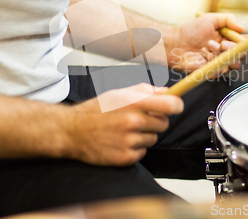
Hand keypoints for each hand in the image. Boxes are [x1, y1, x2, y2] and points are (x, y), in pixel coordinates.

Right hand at [64, 83, 182, 165]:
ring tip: (125, 130)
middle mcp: (132, 121)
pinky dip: (135, 147)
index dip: (176, 105)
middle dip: (155, 120)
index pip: (170, 105)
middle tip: (139, 118)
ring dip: (144, 135)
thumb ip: (146, 91)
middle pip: (164, 124)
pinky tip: (120, 141)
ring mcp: (129, 141)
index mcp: (132, 103)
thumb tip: (169, 92)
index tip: (176, 106)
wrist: (71, 131)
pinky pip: (143, 152)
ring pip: (153, 138)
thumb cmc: (96, 110)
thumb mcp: (119, 93)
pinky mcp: (125, 158)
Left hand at [166, 13, 243, 73]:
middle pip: (242, 56)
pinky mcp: (212, 71)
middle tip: (223, 44)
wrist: (176, 42)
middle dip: (234, 49)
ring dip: (221, 54)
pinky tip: (202, 54)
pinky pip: (220, 70)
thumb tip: (242, 28)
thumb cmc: (191, 30)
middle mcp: (225, 52)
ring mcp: (219, 62)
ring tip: (208, 45)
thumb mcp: (211, 18)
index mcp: (228, 39)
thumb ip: (229, 19)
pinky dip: (212, 60)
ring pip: (232, 64)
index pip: (244, 43)